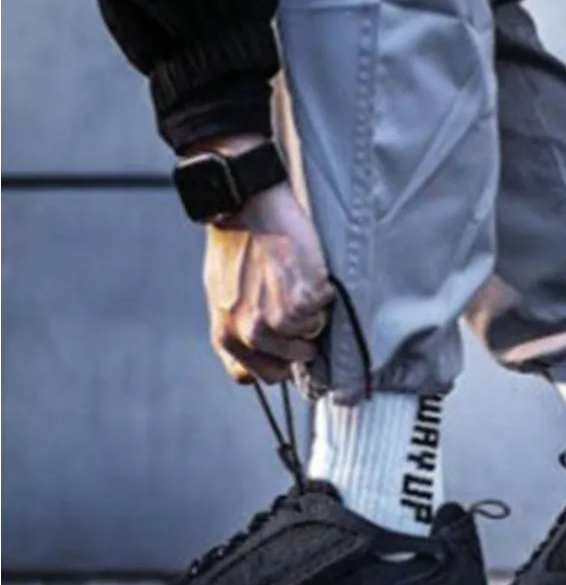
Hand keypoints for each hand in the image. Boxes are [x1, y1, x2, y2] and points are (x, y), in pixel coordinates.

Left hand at [192, 135, 333, 383]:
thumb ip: (238, 325)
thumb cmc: (234, 245)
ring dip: (312, 310)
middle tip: (297, 306)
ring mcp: (278, 320)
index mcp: (227, 336)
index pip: (258, 376)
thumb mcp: (221, 294)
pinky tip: (307, 268)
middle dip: (299, 338)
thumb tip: (257, 343)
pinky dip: (323, 290)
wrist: (245, 207)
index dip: (276, 361)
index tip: (285, 345)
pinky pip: (325, 308)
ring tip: (299, 281)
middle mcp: (251, 334)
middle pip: (290, 360)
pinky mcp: (303, 300)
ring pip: (311, 333)